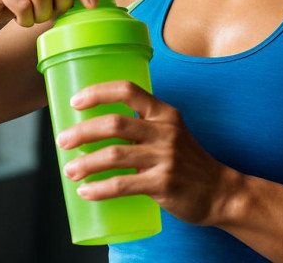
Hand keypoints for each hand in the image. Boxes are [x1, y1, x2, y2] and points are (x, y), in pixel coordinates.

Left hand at [55, 80, 242, 226]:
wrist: (220, 192)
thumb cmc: (188, 162)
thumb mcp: (170, 134)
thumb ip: (141, 129)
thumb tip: (94, 133)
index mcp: (164, 113)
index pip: (128, 90)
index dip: (98, 92)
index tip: (75, 102)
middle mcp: (165, 130)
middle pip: (115, 123)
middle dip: (82, 131)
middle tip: (62, 140)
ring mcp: (166, 157)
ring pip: (115, 155)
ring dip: (86, 163)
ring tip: (69, 171)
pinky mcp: (164, 183)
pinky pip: (123, 185)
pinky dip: (99, 189)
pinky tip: (86, 192)